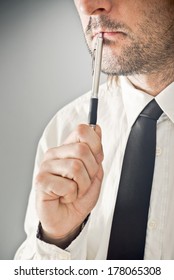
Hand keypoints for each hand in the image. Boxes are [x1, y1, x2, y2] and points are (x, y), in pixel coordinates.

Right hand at [35, 124, 103, 240]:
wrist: (68, 219)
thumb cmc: (79, 196)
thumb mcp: (94, 173)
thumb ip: (96, 152)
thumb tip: (96, 128)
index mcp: (67, 148)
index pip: (83, 130)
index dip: (96, 146)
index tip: (96, 161)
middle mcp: (55, 154)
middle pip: (82, 149)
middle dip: (91, 171)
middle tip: (84, 182)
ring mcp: (46, 166)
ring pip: (76, 167)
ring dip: (82, 185)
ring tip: (75, 191)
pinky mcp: (41, 181)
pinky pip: (67, 185)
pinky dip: (72, 195)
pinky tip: (65, 197)